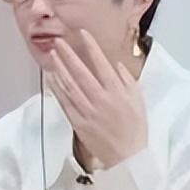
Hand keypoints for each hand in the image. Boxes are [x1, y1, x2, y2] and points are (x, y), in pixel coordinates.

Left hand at [46, 30, 147, 168]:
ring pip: (69, 86)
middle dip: (68, 55)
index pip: (101, 63)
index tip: (82, 34)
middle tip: (58, 42)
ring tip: (52, 56)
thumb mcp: (138, 99)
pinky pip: (65, 102)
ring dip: (59, 69)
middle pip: (80, 72)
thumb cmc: (135, 127)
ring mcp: (87, 111)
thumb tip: (116, 64)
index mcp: (117, 91)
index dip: (91, 47)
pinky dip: (57, 89)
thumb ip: (126, 80)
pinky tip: (51, 78)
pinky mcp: (78, 122)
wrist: (127, 155)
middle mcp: (100, 98)